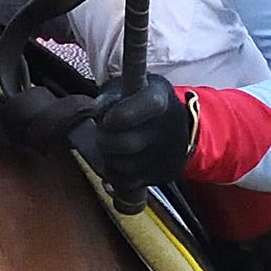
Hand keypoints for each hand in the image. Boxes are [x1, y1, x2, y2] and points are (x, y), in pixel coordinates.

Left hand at [80, 75, 195, 189]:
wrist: (168, 124)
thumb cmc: (136, 102)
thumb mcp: (124, 89)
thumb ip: (109, 98)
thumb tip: (100, 112)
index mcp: (160, 96)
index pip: (150, 104)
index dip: (123, 114)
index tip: (108, 119)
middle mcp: (170, 126)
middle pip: (128, 144)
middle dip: (105, 140)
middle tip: (104, 132)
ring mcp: (170, 153)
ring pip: (123, 166)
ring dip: (110, 157)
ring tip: (115, 144)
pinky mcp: (165, 175)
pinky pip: (126, 182)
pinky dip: (116, 174)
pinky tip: (122, 159)